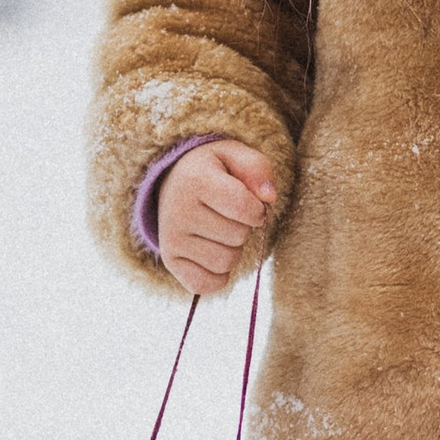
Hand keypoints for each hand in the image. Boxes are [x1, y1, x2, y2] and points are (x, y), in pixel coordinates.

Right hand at [156, 140, 278, 294]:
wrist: (173, 182)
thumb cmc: (213, 171)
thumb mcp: (235, 155)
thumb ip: (258, 168)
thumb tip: (269, 197)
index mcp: (195, 180)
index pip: (244, 208)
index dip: (258, 211)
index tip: (253, 205)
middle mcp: (178, 211)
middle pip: (237, 237)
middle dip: (244, 228)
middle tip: (229, 215)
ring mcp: (171, 239)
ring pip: (226, 262)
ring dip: (233, 250)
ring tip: (220, 230)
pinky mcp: (170, 261)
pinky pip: (207, 284)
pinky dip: (218, 274)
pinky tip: (213, 251)